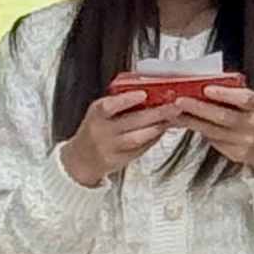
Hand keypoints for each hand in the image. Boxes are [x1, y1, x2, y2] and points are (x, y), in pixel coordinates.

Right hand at [59, 90, 174, 186]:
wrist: (80, 160)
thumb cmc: (95, 130)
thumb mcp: (100, 113)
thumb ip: (120, 103)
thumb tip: (151, 92)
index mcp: (96, 114)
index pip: (109, 106)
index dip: (126, 100)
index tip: (143, 94)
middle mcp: (100, 131)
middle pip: (130, 123)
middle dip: (155, 114)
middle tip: (173, 107)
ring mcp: (108, 148)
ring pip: (137, 138)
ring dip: (157, 128)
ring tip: (171, 119)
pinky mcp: (117, 161)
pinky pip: (139, 150)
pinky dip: (153, 140)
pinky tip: (161, 131)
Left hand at [180, 83, 253, 175]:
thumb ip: (235, 93)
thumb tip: (205, 84)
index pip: (243, 99)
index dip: (225, 94)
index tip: (207, 89)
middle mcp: (252, 125)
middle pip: (222, 116)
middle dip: (199, 108)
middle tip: (180, 100)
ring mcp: (243, 142)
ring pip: (212, 130)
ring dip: (191, 120)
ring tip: (174, 112)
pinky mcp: (234, 153)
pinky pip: (212, 140)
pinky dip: (196, 130)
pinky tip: (184, 124)